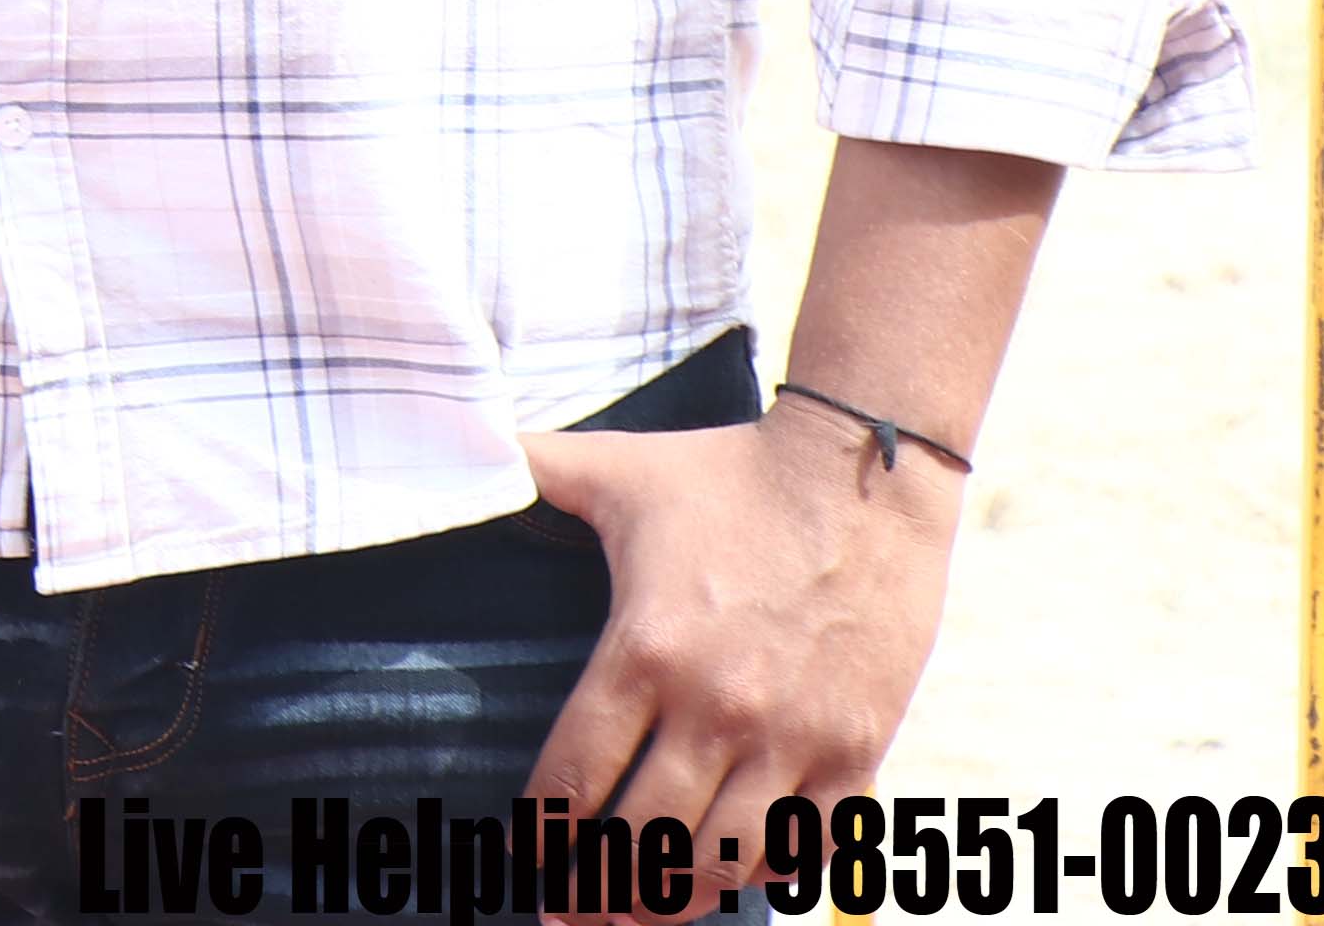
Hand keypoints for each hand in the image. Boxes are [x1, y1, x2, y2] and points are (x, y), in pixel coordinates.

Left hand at [519, 410, 964, 874]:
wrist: (862, 473)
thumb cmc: (729, 471)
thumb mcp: (618, 467)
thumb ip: (529, 468)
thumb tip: (461, 445)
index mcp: (645, 649)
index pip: (572, 776)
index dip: (540, 828)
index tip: (523, 852)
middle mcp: (718, 707)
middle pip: (643, 839)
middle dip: (597, 888)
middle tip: (570, 909)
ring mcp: (793, 736)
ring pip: (723, 862)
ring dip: (675, 900)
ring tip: (639, 914)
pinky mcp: (858, 748)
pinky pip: (808, 847)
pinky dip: (769, 873)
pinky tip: (735, 874)